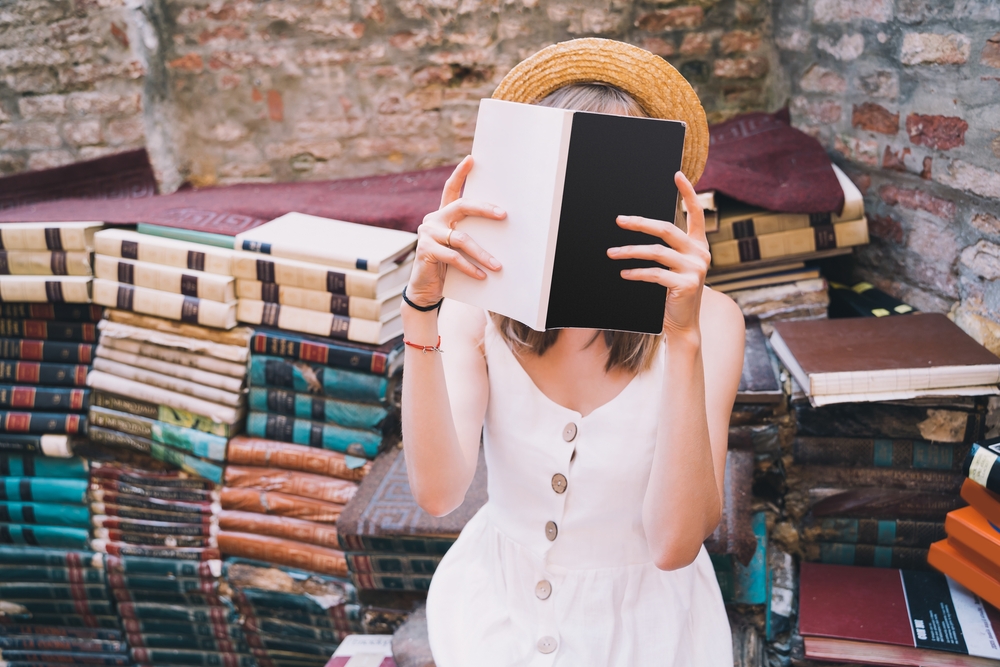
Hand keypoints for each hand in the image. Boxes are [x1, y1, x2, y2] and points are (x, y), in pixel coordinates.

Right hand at [405, 156, 504, 308]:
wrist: (425, 289)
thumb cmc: (446, 267)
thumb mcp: (457, 247)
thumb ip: (467, 234)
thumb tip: (497, 226)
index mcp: (442, 216)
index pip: (450, 190)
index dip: (460, 174)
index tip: (471, 159)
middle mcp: (433, 220)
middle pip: (461, 206)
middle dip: (484, 209)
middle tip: (502, 214)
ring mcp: (427, 234)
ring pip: (461, 238)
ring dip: (482, 254)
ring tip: (497, 265)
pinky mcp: (425, 250)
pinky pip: (453, 257)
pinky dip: (470, 267)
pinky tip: (481, 275)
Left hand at [606, 171, 710, 335]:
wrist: (683, 323)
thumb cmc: (673, 293)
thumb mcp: (674, 267)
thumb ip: (667, 249)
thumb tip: (636, 227)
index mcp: (699, 245)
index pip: (696, 213)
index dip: (688, 193)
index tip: (677, 175)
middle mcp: (700, 253)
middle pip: (666, 229)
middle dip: (640, 223)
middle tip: (620, 220)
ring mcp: (695, 269)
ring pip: (656, 252)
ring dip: (630, 251)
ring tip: (612, 253)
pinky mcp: (686, 285)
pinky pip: (654, 274)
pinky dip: (636, 273)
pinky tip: (624, 273)